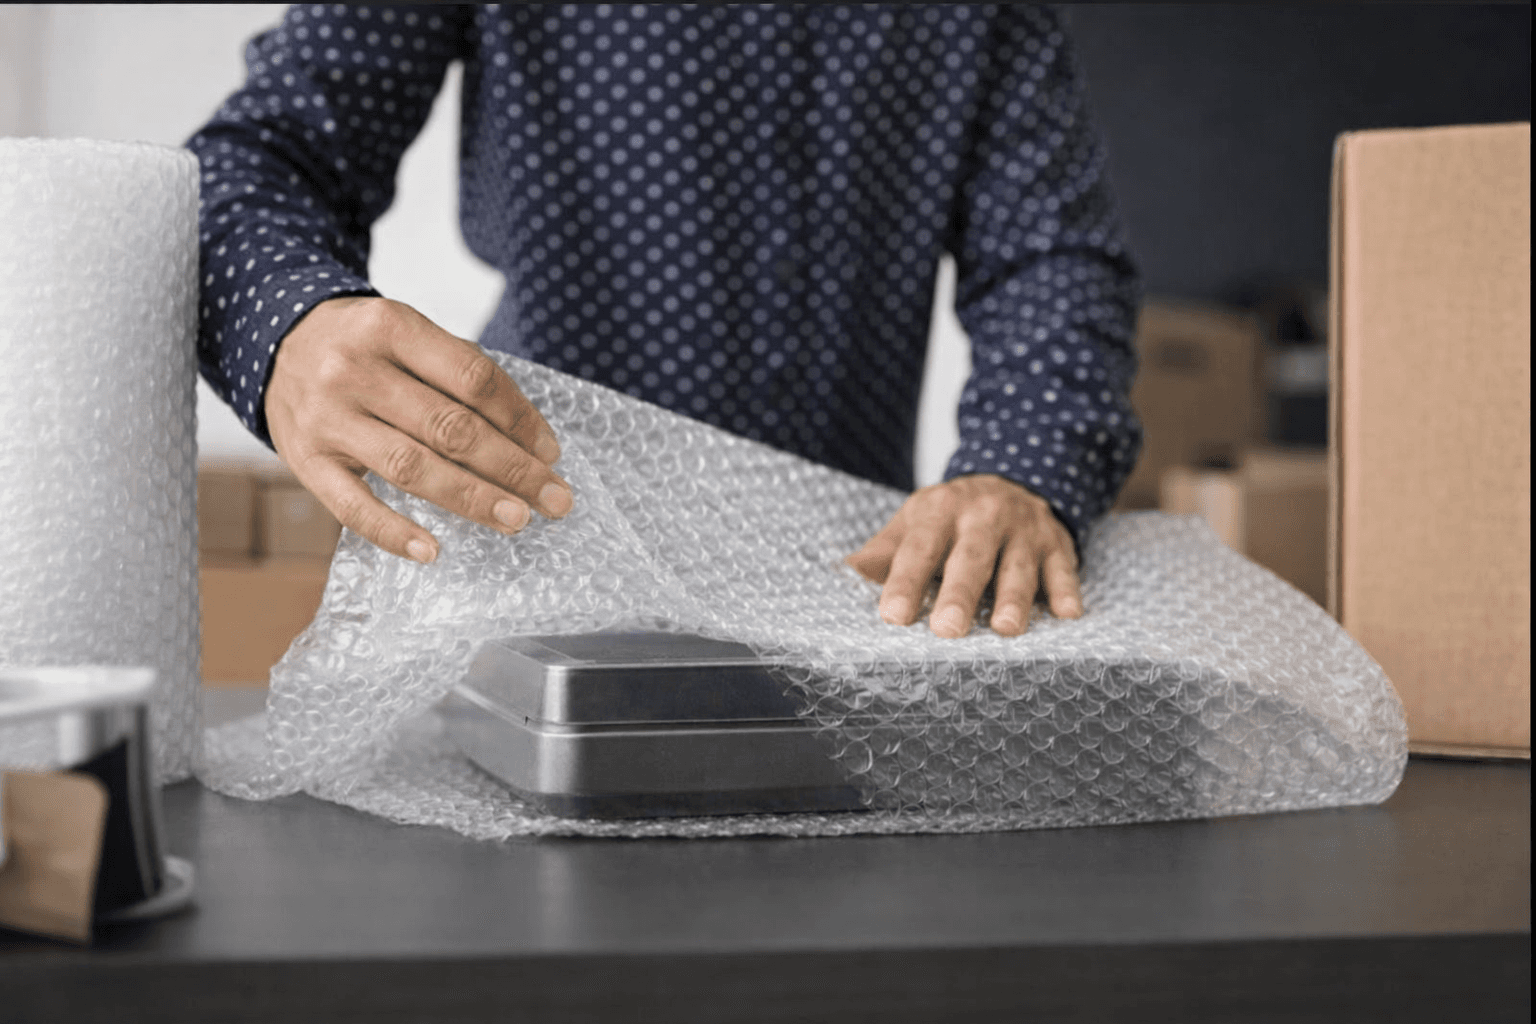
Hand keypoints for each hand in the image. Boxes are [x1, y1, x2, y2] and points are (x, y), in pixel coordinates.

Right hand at [263, 296, 571, 562]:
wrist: (275, 342)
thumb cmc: (362, 344)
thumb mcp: (404, 332)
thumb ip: (456, 372)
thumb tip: (526, 438)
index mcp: (390, 325)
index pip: (472, 378)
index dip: (520, 418)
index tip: (552, 451)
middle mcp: (355, 369)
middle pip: (450, 427)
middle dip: (512, 468)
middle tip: (555, 498)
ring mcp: (327, 417)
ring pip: (411, 467)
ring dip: (472, 498)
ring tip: (517, 519)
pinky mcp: (304, 460)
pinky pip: (351, 506)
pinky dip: (392, 532)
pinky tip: (431, 552)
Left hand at [845, 475, 1081, 637]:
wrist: (1011, 479)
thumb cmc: (950, 518)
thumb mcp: (913, 522)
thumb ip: (884, 552)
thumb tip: (846, 574)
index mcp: (939, 511)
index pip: (919, 548)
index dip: (906, 582)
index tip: (893, 616)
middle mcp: (983, 515)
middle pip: (971, 557)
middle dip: (959, 593)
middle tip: (947, 630)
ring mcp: (1023, 529)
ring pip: (1019, 565)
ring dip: (1014, 597)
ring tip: (1006, 629)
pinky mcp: (1056, 543)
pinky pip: (1063, 568)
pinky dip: (1066, 590)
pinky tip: (1067, 614)